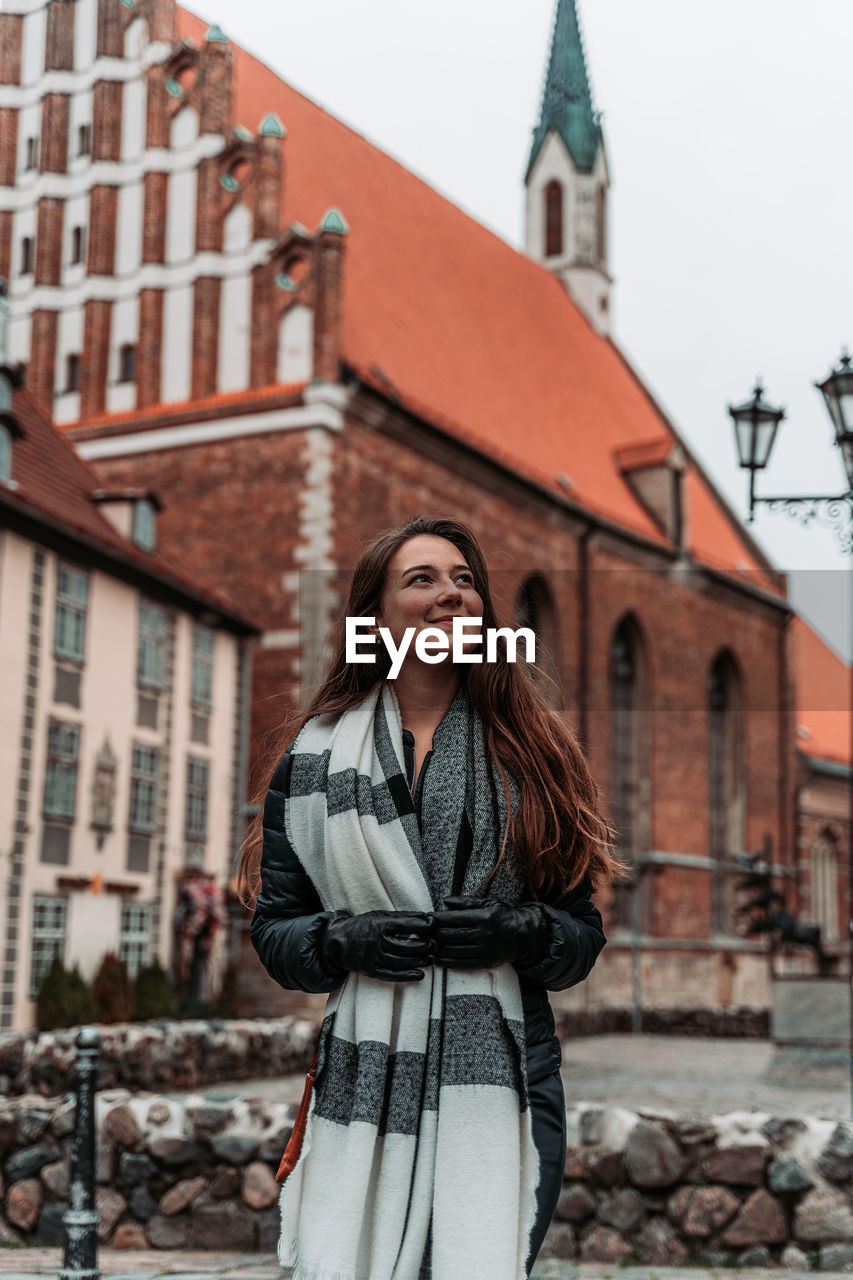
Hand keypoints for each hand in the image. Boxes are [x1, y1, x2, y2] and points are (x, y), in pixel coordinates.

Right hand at [320, 909, 434, 981]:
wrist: (337, 943)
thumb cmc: (362, 926)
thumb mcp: (379, 915)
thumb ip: (401, 917)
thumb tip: (424, 916)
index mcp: (379, 924)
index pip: (406, 924)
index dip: (424, 924)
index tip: (434, 923)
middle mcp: (376, 942)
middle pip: (407, 945)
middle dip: (425, 944)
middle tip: (436, 943)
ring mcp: (374, 957)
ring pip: (402, 961)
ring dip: (420, 960)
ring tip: (431, 957)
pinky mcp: (372, 971)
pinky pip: (392, 975)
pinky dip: (408, 975)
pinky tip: (421, 974)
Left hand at [432, 895, 548, 969]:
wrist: (524, 935)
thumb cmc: (503, 915)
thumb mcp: (488, 903)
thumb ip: (466, 902)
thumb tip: (445, 901)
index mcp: (483, 916)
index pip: (453, 918)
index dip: (437, 919)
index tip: (426, 918)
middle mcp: (483, 934)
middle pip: (450, 935)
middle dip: (433, 934)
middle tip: (422, 933)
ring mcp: (484, 949)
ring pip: (454, 950)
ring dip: (437, 949)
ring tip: (426, 946)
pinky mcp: (485, 962)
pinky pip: (462, 963)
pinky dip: (448, 962)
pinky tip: (438, 959)